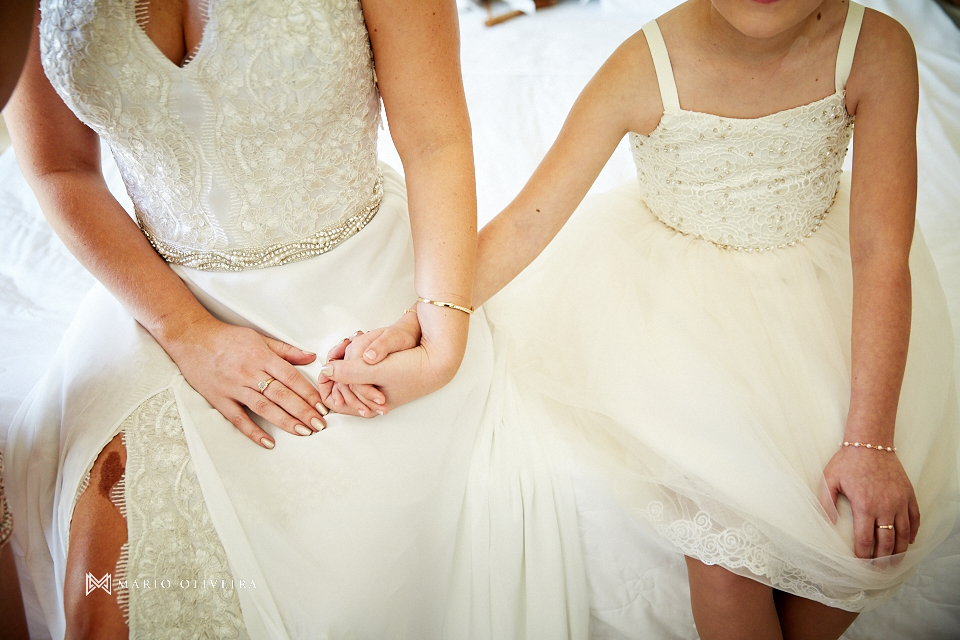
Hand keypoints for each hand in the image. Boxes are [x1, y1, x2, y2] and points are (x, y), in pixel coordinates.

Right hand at [161, 315, 328, 448]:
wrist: (192, 338)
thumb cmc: (227, 338)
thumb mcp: (259, 337)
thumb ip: (286, 350)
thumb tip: (311, 357)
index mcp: (262, 356)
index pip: (291, 377)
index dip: (309, 393)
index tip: (322, 406)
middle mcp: (249, 372)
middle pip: (281, 395)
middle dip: (303, 411)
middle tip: (319, 424)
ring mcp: (234, 387)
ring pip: (264, 407)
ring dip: (285, 421)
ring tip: (303, 432)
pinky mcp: (220, 399)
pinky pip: (238, 419)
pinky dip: (253, 432)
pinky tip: (268, 442)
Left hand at [319, 311, 421, 416]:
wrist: (440, 357)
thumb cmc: (413, 368)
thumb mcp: (377, 370)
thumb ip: (350, 372)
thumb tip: (326, 371)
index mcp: (369, 405)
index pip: (335, 401)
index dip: (327, 384)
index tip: (329, 363)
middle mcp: (371, 398)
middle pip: (340, 385)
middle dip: (339, 364)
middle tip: (344, 344)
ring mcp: (377, 385)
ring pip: (349, 372)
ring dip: (348, 356)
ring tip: (353, 341)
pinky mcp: (383, 371)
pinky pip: (360, 364)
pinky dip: (357, 352)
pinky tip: (363, 340)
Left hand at [818, 445, 918, 560]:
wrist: (870, 443)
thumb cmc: (847, 461)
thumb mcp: (828, 480)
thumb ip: (825, 503)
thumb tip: (828, 525)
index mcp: (864, 506)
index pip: (866, 540)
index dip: (864, 555)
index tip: (861, 564)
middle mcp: (885, 507)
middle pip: (887, 542)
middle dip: (883, 559)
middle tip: (879, 570)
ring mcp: (900, 501)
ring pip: (904, 534)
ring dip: (900, 550)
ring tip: (894, 561)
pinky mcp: (909, 495)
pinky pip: (915, 519)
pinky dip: (913, 532)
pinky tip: (908, 541)